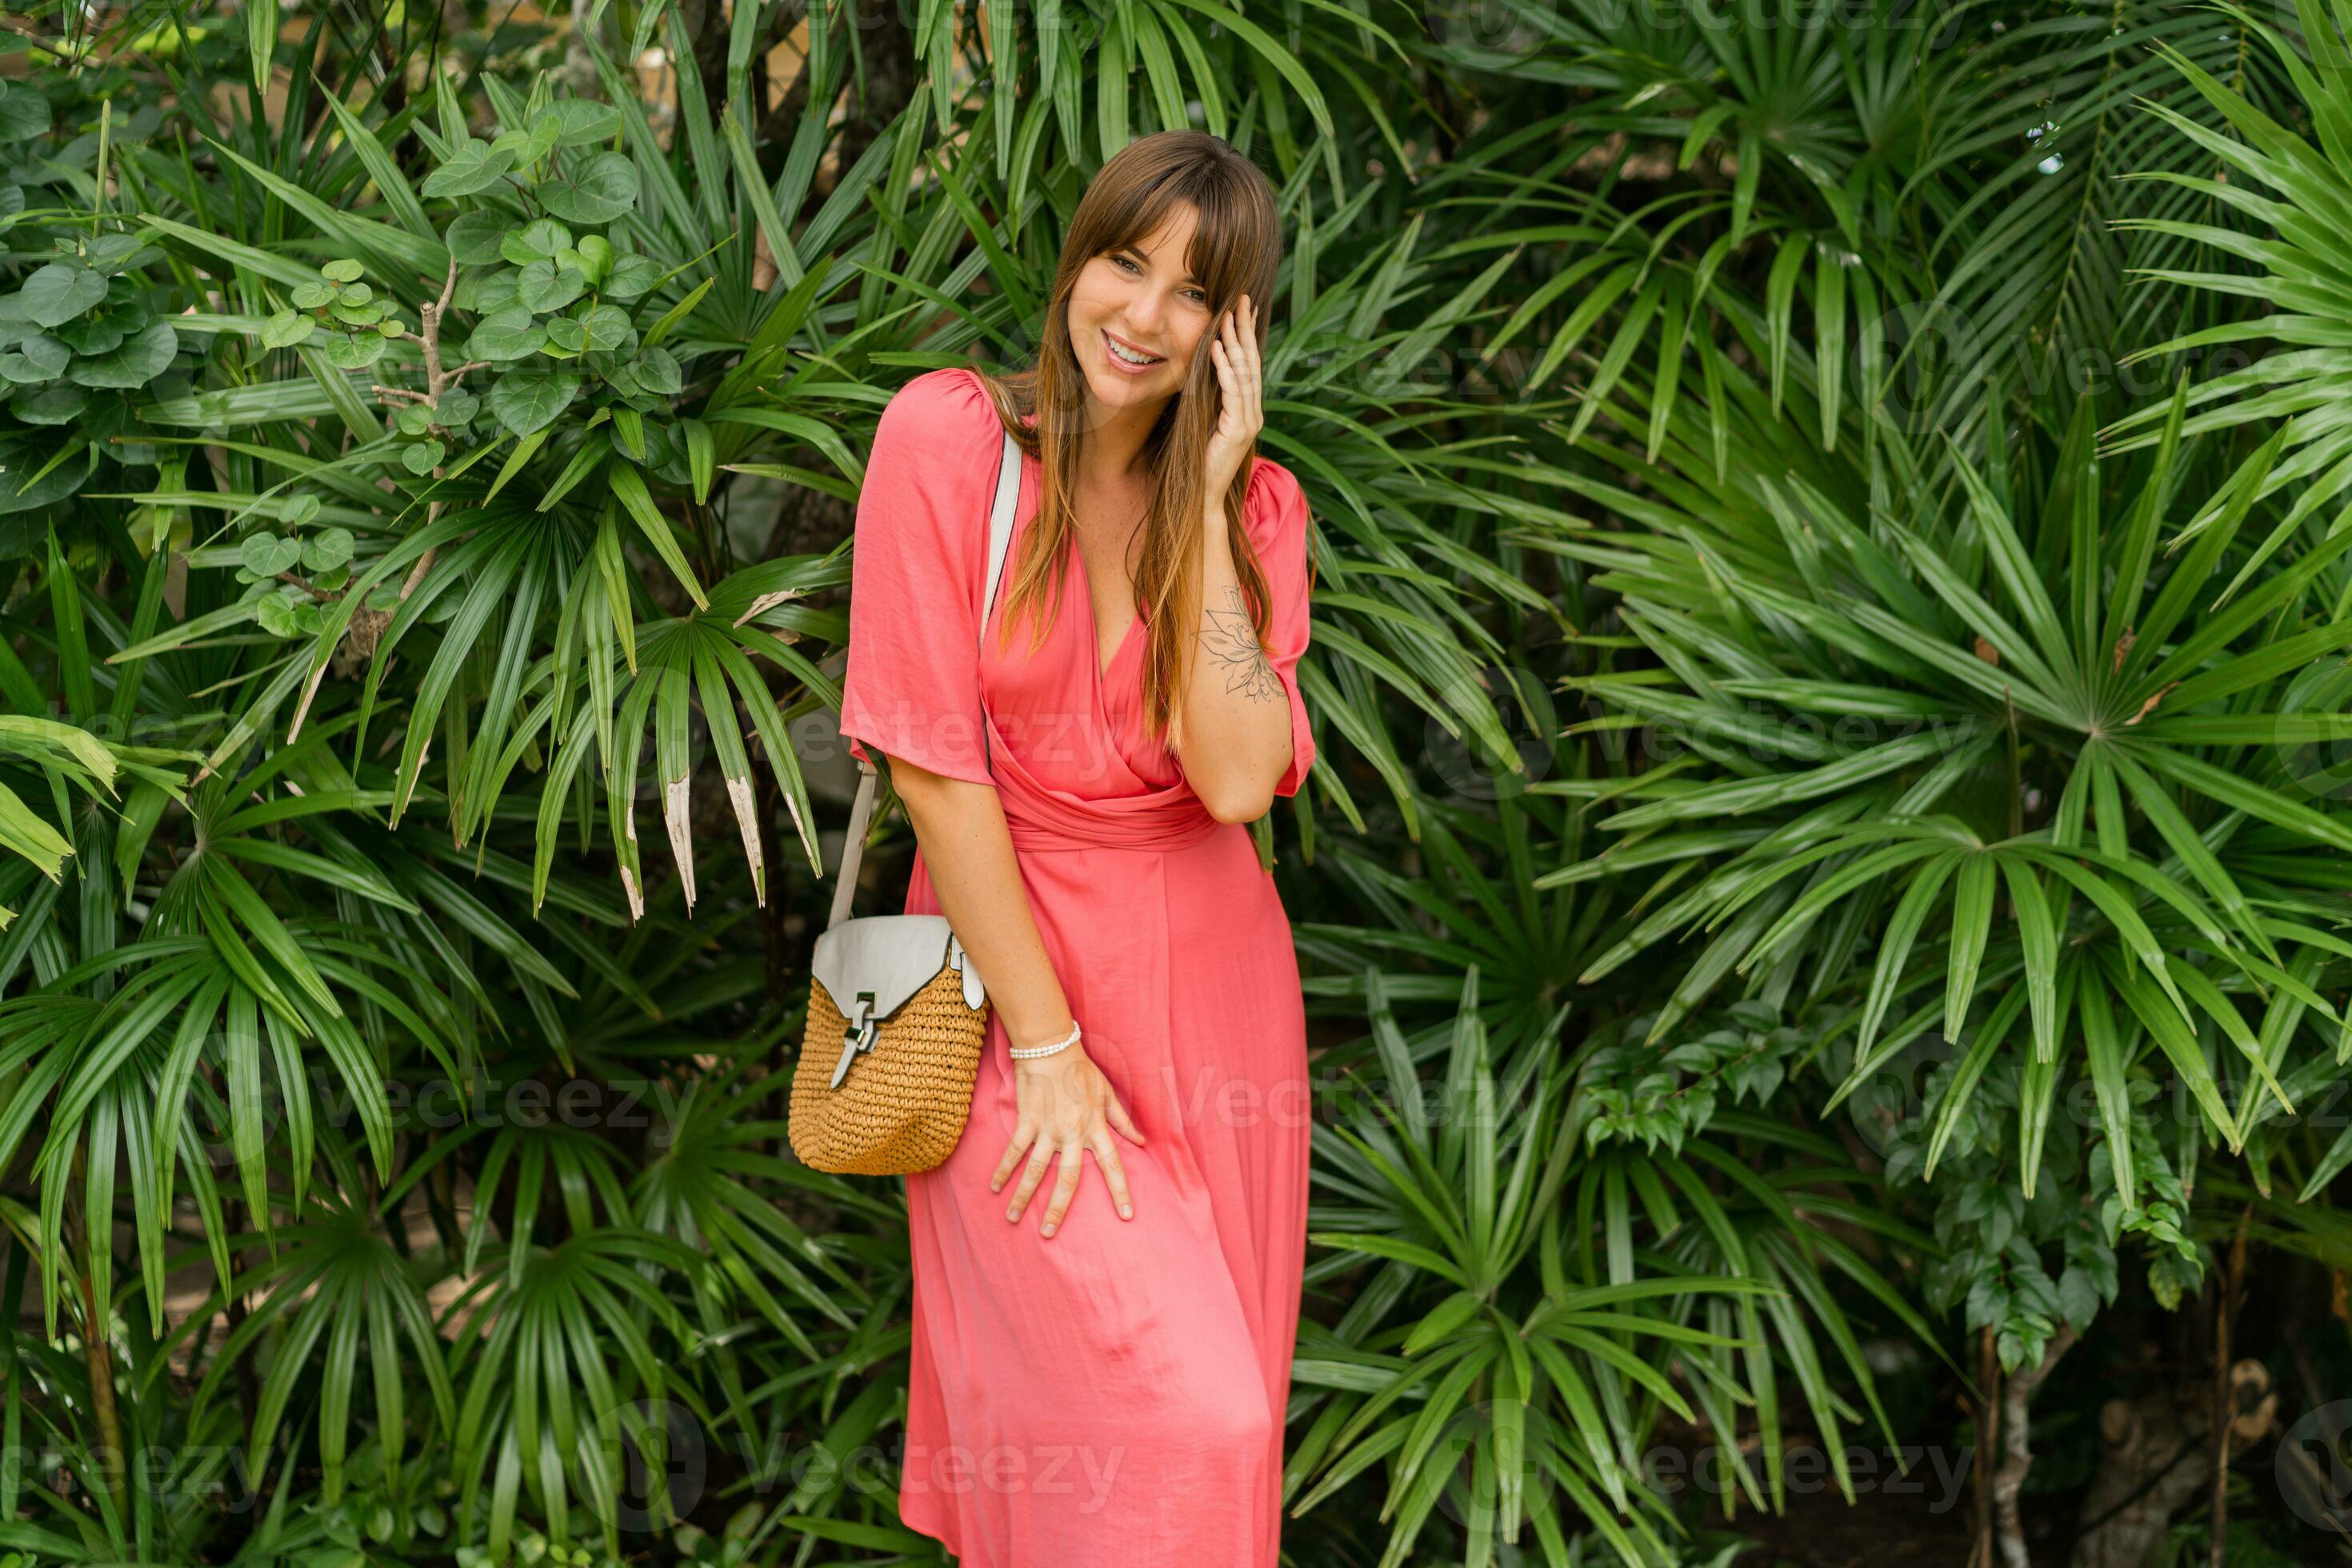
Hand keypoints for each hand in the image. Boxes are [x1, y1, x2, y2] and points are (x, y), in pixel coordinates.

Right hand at [990, 1042, 1143, 1237]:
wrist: (1051, 1046)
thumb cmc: (1081, 1069)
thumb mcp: (1108, 1093)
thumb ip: (1123, 1120)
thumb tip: (1142, 1141)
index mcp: (1096, 1127)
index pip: (1113, 1165)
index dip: (1121, 1191)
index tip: (1127, 1216)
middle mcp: (1073, 1133)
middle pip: (1068, 1179)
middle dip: (1058, 1209)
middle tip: (1049, 1233)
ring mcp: (1048, 1129)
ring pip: (1035, 1170)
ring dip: (1023, 1196)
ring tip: (1013, 1219)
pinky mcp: (1027, 1121)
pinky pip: (1014, 1150)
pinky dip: (1004, 1169)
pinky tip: (995, 1188)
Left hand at [1203, 293, 1262, 502]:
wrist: (1202, 496)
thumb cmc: (1199, 461)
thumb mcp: (1204, 421)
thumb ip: (1209, 398)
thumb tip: (1202, 369)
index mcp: (1248, 411)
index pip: (1249, 366)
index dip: (1246, 336)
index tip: (1241, 309)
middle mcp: (1254, 414)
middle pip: (1252, 363)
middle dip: (1245, 330)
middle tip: (1241, 300)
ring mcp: (1249, 422)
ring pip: (1244, 373)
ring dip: (1234, 342)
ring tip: (1227, 316)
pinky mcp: (1238, 430)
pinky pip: (1232, 392)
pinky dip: (1224, 368)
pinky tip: (1216, 347)